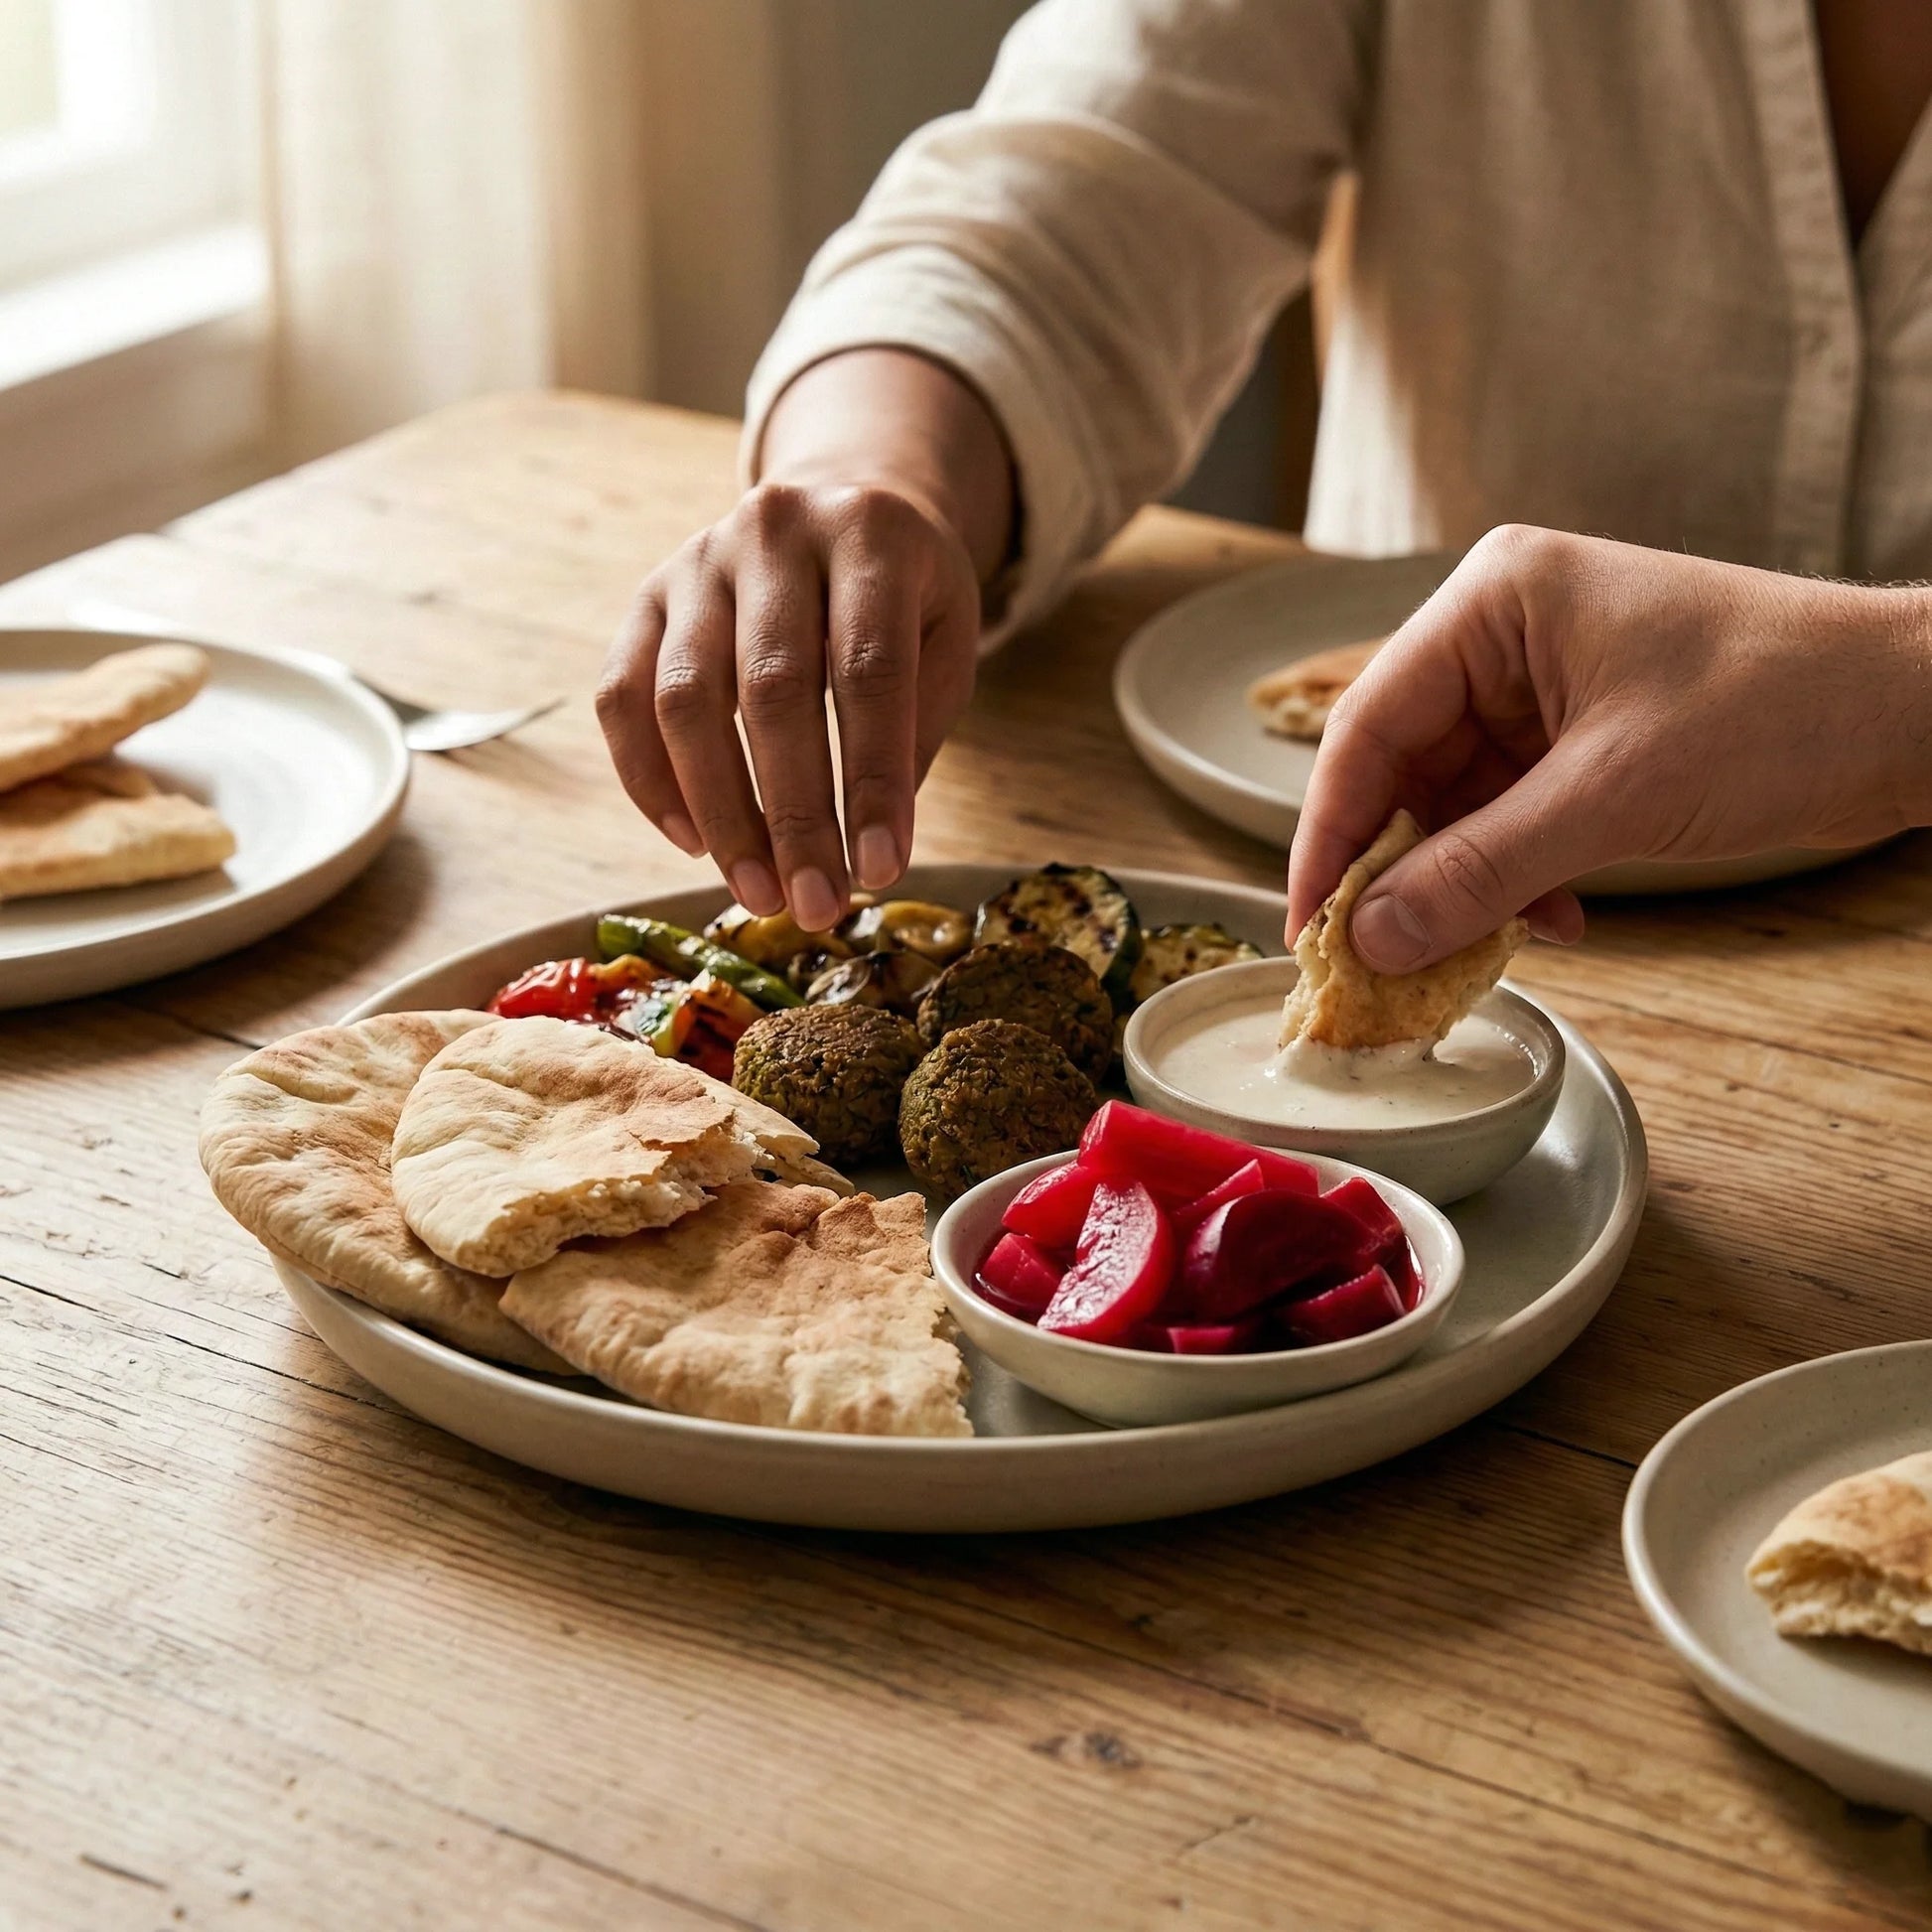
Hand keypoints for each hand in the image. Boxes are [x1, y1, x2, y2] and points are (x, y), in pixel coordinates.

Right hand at [597, 348, 1012, 931]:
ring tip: (760, 893)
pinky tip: (695, 844)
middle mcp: (774, 532)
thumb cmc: (904, 597)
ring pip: (685, 698)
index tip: (878, 871)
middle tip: (814, 905)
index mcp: (869, 533)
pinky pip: (623, 697)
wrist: (842, 505)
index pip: (869, 671)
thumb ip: (912, 732)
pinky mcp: (646, 596)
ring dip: (721, 814)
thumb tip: (864, 857)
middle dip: (794, 814)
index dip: (873, 780)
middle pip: (772, 689)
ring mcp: (697, 560)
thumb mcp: (945, 641)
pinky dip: (652, 780)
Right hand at [1288, 526, 1931, 969]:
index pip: (1370, 726)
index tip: (1313, 925)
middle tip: (1378, 960)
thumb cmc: (1782, 706)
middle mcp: (1503, 634)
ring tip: (1474, 951)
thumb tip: (1371, 940)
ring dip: (1464, 884)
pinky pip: (1508, 816)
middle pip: (1403, 768)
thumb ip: (1480, 871)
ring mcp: (1542, 684)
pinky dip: (1516, 876)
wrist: (1914, 712)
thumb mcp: (1611, 798)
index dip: (1332, 835)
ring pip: (1454, 803)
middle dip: (1400, 870)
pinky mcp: (1579, 734)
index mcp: (1493, 602)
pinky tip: (1555, 919)